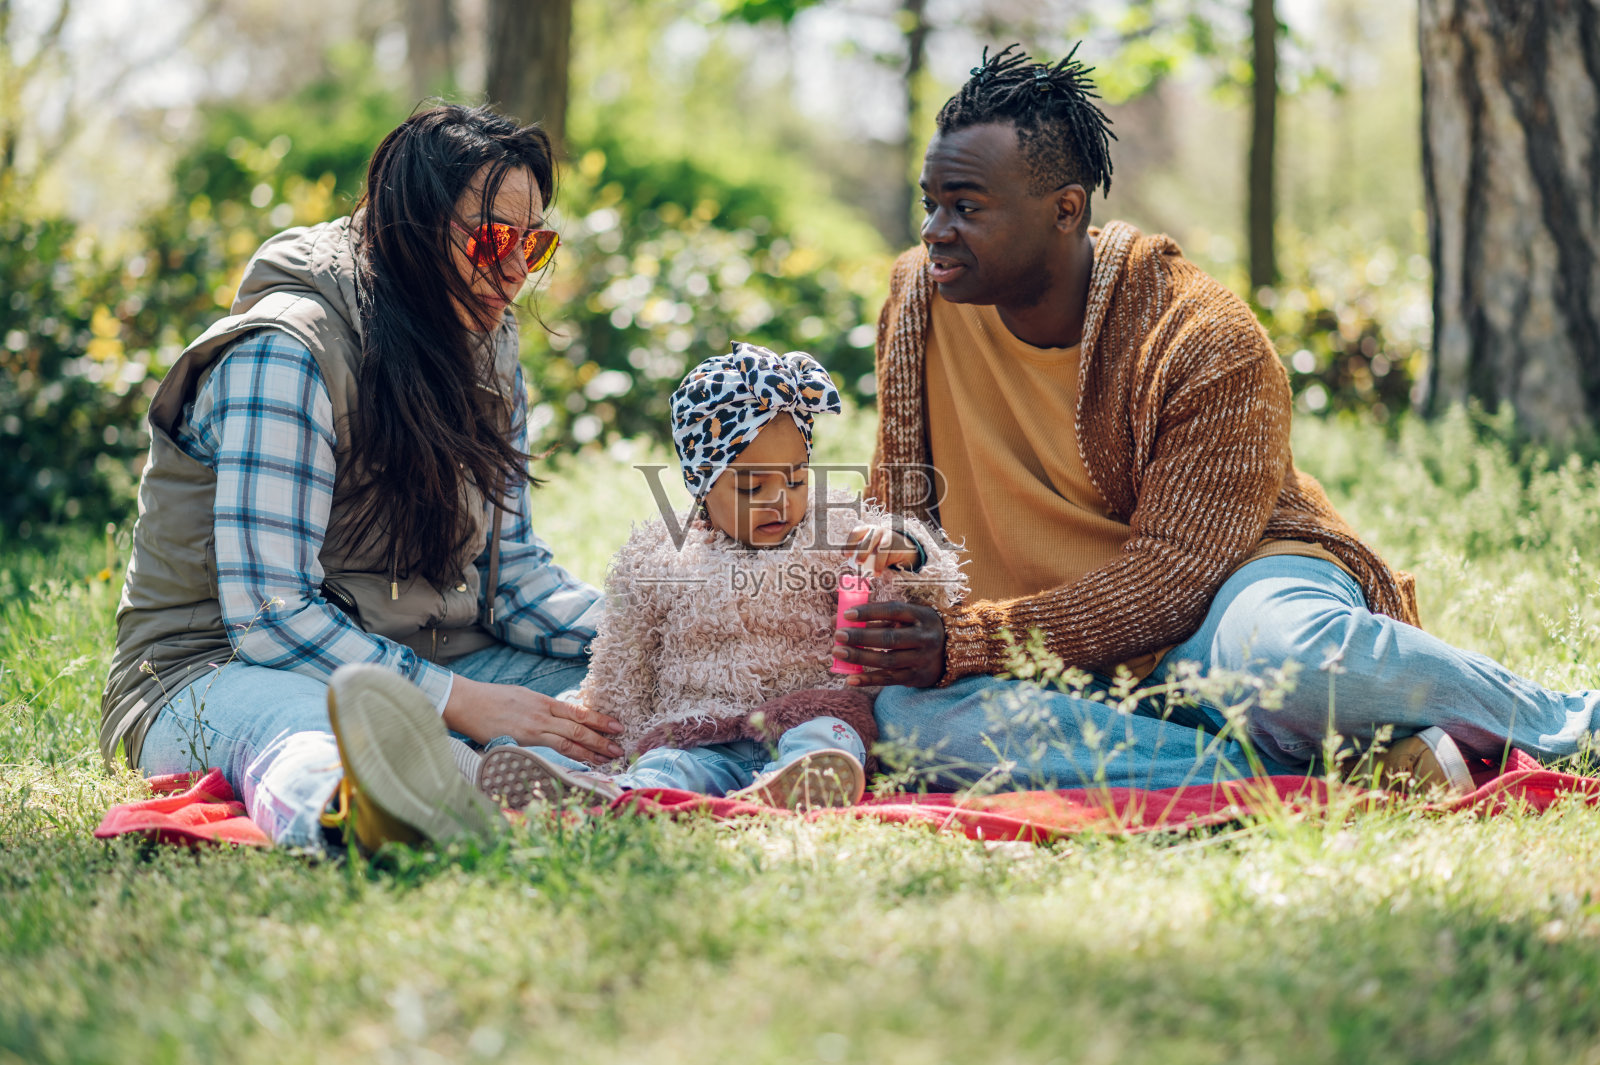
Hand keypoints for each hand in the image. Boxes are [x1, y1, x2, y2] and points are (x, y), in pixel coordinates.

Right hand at [442, 676, 624, 762]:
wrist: (465, 701)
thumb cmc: (488, 700)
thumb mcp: (519, 697)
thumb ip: (538, 708)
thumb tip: (553, 718)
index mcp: (542, 701)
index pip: (577, 711)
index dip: (599, 719)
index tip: (616, 726)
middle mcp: (542, 712)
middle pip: (579, 725)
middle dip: (602, 736)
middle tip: (621, 745)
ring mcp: (534, 726)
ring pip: (570, 738)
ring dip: (592, 749)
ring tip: (609, 757)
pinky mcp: (523, 738)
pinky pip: (552, 748)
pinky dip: (571, 755)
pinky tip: (582, 762)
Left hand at [832, 600, 945, 687]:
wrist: (950, 652)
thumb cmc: (917, 629)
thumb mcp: (906, 618)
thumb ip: (877, 618)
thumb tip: (840, 620)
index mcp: (920, 615)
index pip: (893, 610)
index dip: (870, 612)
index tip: (847, 614)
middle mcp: (923, 637)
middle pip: (889, 638)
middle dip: (861, 637)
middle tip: (838, 635)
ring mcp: (921, 659)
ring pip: (887, 660)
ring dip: (860, 657)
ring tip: (838, 653)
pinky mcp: (916, 677)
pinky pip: (889, 679)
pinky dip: (868, 680)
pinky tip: (850, 679)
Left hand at [843, 524, 918, 575]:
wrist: (900, 545)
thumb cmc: (877, 546)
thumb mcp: (867, 545)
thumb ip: (857, 549)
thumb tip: (845, 557)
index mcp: (866, 530)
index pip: (856, 533)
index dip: (850, 544)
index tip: (846, 555)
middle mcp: (877, 531)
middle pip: (869, 540)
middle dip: (863, 552)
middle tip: (858, 563)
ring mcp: (889, 537)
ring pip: (882, 548)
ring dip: (878, 562)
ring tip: (875, 573)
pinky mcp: (898, 544)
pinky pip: (892, 555)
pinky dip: (887, 564)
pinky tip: (883, 570)